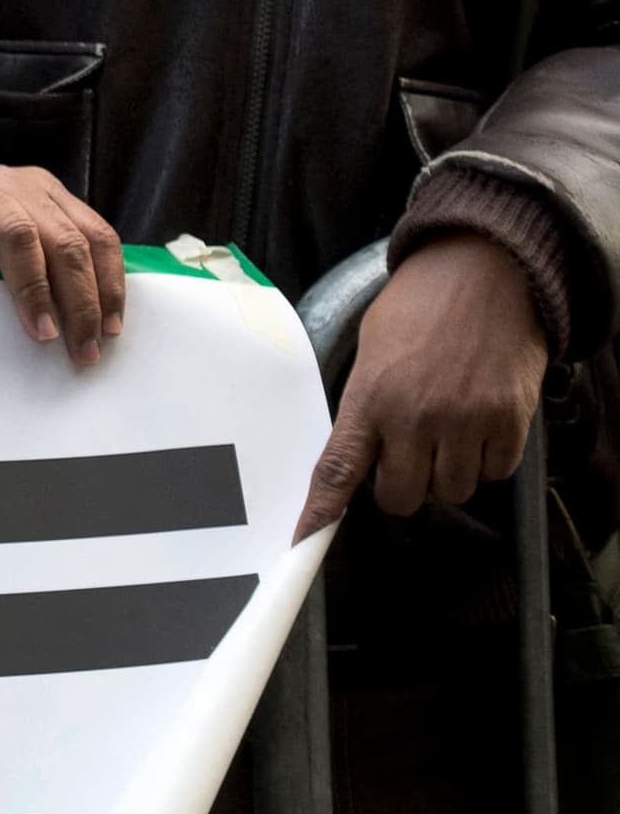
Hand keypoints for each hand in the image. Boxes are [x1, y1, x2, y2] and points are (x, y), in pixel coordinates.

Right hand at [0, 165, 121, 369]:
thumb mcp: (21, 237)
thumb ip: (50, 261)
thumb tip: (89, 324)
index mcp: (49, 196)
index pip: (97, 238)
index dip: (108, 285)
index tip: (109, 330)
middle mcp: (20, 186)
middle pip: (65, 242)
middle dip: (80, 301)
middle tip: (81, 347)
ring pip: (19, 231)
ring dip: (34, 286)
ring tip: (41, 328)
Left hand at [300, 234, 545, 536]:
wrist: (487, 271)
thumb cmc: (420, 306)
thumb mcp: (371, 349)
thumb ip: (364, 403)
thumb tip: (359, 454)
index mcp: (370, 397)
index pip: (338, 470)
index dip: (321, 512)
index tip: (303, 542)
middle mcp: (415, 416)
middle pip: (401, 497)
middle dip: (402, 485)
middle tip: (408, 455)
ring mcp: (466, 421)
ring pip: (451, 491)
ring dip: (448, 472)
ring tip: (448, 429)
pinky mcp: (510, 421)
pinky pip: (496, 473)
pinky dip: (489, 460)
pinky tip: (481, 424)